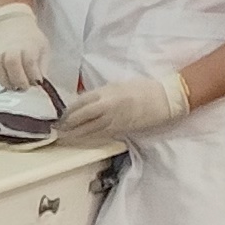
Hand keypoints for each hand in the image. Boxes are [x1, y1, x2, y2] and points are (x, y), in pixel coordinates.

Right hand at [0, 3, 49, 92]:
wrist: (11, 27)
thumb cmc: (29, 40)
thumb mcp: (42, 49)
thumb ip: (42, 66)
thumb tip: (41, 83)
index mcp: (27, 45)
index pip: (29, 61)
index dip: (33, 75)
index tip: (37, 82)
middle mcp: (9, 49)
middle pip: (12, 65)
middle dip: (19, 80)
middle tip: (24, 87)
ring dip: (6, 81)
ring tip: (13, 84)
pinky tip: (0, 76)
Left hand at [55, 68, 188, 143]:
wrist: (165, 98)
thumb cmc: (143, 89)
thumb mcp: (118, 85)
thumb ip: (100, 93)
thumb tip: (84, 101)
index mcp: (106, 92)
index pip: (80, 102)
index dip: (68, 111)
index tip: (62, 115)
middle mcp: (107, 106)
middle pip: (80, 117)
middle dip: (68, 124)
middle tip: (58, 129)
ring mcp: (113, 119)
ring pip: (88, 129)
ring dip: (74, 134)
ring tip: (64, 137)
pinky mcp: (120, 129)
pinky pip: (100, 135)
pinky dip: (88, 137)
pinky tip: (82, 139)